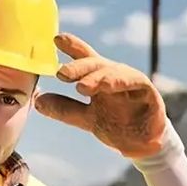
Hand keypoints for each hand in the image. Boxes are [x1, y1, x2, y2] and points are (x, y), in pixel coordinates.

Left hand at [34, 33, 167, 158]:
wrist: (142, 146)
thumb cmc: (117, 126)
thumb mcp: (85, 118)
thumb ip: (64, 109)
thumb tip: (38, 100)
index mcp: (99, 81)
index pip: (85, 59)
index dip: (73, 47)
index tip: (56, 39)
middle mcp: (114, 77)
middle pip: (96, 64)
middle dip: (79, 66)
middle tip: (61, 73)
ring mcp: (131, 82)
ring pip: (114, 72)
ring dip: (97, 77)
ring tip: (81, 86)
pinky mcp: (148, 92)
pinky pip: (136, 82)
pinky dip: (121, 81)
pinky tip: (107, 86)